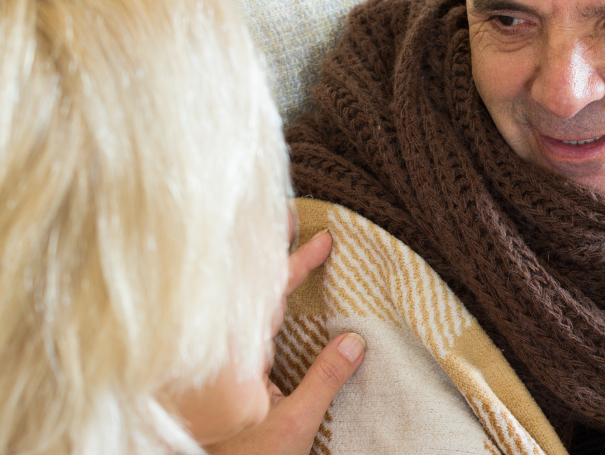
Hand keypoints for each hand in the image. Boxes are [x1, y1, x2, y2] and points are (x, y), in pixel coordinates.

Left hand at [207, 228, 365, 454]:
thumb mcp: (292, 426)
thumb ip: (324, 381)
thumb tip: (355, 342)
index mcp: (237, 357)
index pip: (270, 296)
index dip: (297, 263)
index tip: (323, 239)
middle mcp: (219, 350)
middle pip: (247, 289)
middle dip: (270, 250)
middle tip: (287, 215)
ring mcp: (212, 359)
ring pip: (237, 302)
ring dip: (258, 271)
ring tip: (273, 239)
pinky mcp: (215, 373)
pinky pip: (234, 320)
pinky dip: (251, 298)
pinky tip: (262, 292)